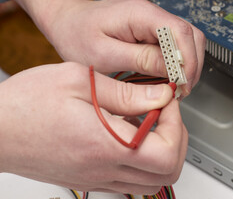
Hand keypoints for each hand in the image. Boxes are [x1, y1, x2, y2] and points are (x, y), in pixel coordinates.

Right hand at [0, 62, 187, 193]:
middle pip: (167, 173)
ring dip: (163, 151)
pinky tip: (131, 134)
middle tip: (164, 112)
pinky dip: (143, 159)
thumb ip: (126, 93)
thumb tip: (160, 96)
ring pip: (152, 181)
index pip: (166, 152)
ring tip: (151, 122)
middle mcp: (103, 168)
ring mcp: (97, 178)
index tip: (165, 101)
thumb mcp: (79, 82)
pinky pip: (131, 179)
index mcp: (105, 144)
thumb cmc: (27, 104)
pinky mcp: (89, 178)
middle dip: (176, 138)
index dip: (175, 123)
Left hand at [2, 0, 205, 96]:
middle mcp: (151, 15)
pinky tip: (167, 80)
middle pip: (190, 36)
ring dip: (186, 66)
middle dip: (191, 66)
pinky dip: (176, 65)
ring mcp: (153, 23)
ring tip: (175, 88)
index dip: (187, 61)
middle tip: (181, 90)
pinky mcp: (151, 33)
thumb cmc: (78, 35)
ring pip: (186, 41)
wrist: (67, 22)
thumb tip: (171, 69)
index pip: (180, 33)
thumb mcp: (105, 54)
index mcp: (140, 15)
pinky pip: (173, 47)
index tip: (182, 84)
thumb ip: (141, 60)